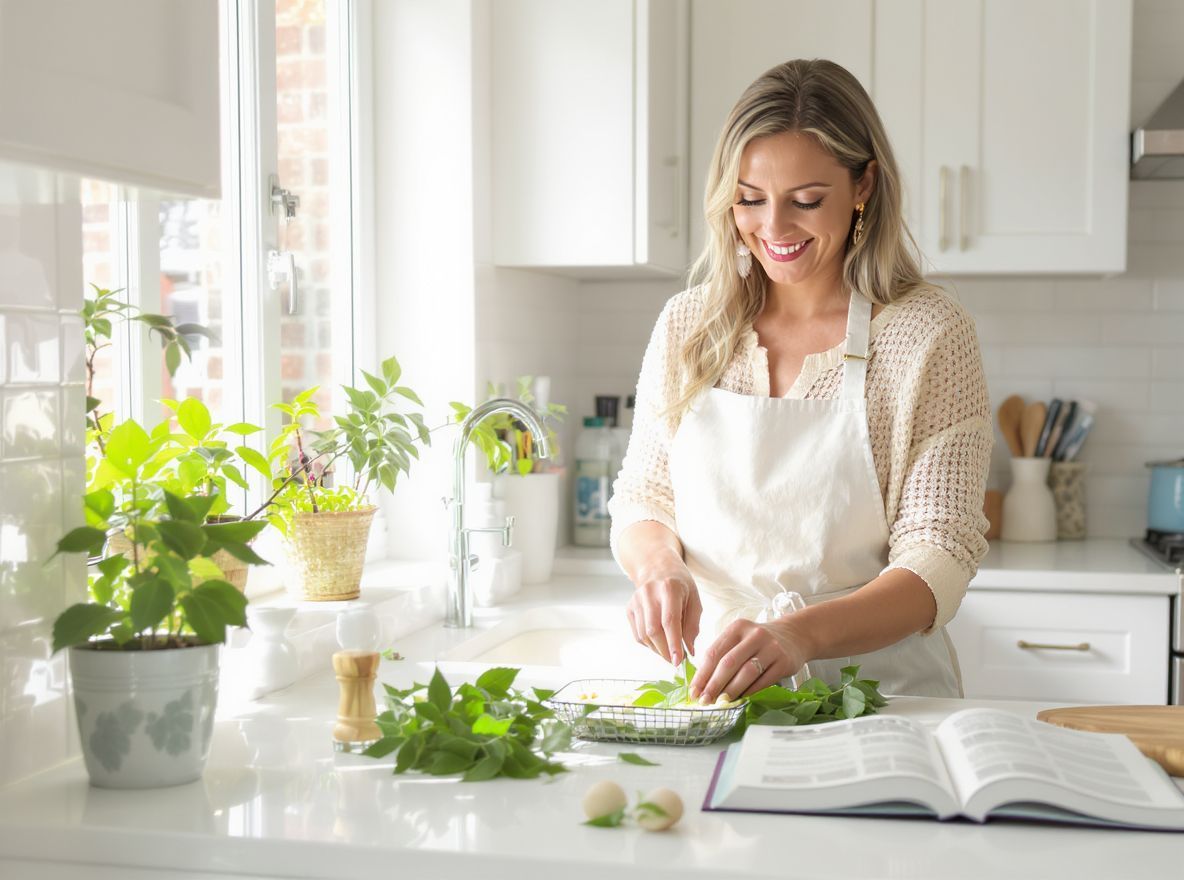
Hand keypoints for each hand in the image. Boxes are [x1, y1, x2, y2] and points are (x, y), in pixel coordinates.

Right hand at [625, 563, 701, 665]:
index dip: (673, 643)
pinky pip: (637, 634)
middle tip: (675, 661)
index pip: (669, 621)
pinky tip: (659, 642)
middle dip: (665, 651)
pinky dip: (649, 644)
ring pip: (643, 635)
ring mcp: (636, 601)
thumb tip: (689, 651)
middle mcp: (649, 593)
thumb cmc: (680, 585)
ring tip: (669, 651)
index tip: (678, 661)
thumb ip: (692, 626)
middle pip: (653, 630)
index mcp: (669, 588)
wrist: (657, 568)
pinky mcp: (629, 608)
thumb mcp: (694, 600)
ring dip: (657, 650)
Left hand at [689, 617, 811, 702]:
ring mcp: (771, 647)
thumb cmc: (759, 642)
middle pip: (729, 662)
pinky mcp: (784, 661)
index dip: (702, 674)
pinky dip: (750, 692)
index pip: (714, 652)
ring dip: (731, 690)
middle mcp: (754, 635)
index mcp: (737, 628)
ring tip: (721, 703)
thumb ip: (722, 656)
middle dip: (714, 685)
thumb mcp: (740, 640)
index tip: (694, 691)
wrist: (794, 636)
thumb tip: (701, 684)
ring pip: (747, 672)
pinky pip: (764, 680)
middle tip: (704, 701)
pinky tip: (741, 699)